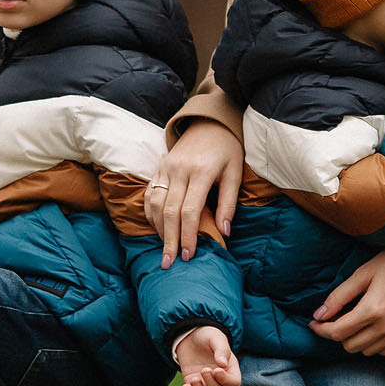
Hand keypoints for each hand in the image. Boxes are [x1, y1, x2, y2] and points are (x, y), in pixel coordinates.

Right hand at [149, 121, 243, 266]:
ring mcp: (165, 168)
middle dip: (169, 240)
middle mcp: (179, 170)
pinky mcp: (159, 168)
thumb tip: (224, 232)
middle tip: (170, 263)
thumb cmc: (227, 150)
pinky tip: (157, 229)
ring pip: (156, 204)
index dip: (188, 236)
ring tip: (164, 249)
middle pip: (169, 212)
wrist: (210, 123)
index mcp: (200, 171)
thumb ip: (228, 203)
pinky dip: (151, 214)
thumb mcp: (234, 173)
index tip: (189, 255)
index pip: (190, 211)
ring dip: (158, 230)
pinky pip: (149, 194)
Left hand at [174, 326, 241, 385]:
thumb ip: (221, 349)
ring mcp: (207, 385)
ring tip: (193, 379)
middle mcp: (221, 380)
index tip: (215, 370)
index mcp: (231, 369)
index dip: (226, 380)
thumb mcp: (215, 338)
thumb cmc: (207, 336)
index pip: (234, 383)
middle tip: (204, 370)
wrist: (190, 336)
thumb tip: (223, 364)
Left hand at [309, 232, 384, 355]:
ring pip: (366, 351)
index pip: (338, 333)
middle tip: (334, 319)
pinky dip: (372, 343)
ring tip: (353, 321)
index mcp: (373, 309)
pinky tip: (370, 326)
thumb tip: (318, 315)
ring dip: (354, 340)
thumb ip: (339, 297)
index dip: (321, 330)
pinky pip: (383, 350)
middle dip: (337, 335)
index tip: (314, 323)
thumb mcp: (363, 273)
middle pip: (350, 346)